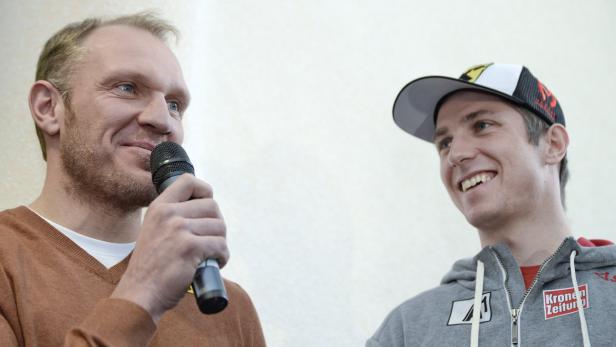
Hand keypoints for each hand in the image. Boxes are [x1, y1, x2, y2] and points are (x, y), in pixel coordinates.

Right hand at [111, 174, 228, 322]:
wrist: (140, 293)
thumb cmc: (152, 266)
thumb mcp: (154, 230)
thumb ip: (173, 216)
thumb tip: (206, 207)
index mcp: (159, 207)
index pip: (188, 181)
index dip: (205, 191)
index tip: (206, 208)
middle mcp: (168, 214)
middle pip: (212, 206)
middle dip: (217, 224)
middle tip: (210, 240)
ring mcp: (178, 230)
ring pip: (220, 227)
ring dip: (220, 243)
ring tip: (211, 254)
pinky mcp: (190, 247)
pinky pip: (220, 245)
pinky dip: (223, 256)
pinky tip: (214, 263)